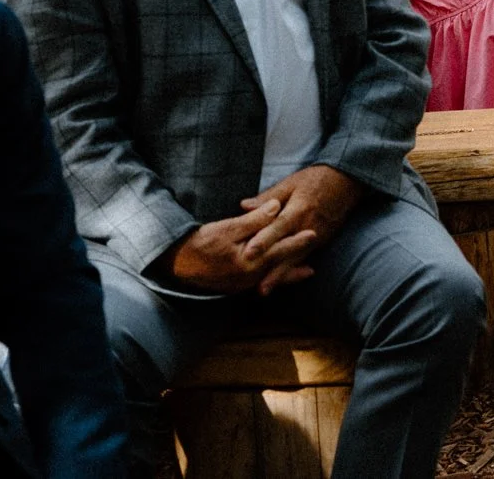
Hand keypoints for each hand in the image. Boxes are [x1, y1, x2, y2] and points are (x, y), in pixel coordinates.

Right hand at [165, 200, 310, 295]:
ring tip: (308, 270)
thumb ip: (254, 219)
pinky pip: (260, 281)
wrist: (177, 264)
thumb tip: (277, 206)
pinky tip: (278, 277)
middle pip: (278, 265)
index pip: (279, 249)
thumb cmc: (201, 243)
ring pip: (271, 276)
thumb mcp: (228, 227)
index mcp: (248, 262)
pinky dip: (272, 278)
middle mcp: (248, 277)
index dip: (297, 241)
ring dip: (289, 272)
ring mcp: (242, 284)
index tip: (314, 233)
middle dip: (298, 258)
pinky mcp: (235, 285)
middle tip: (316, 251)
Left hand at [237, 165, 360, 293]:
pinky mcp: (321, 241)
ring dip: (281, 276)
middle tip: (259, 287)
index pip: (278, 227)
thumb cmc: (315, 180)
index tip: (249, 253)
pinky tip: (280, 282)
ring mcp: (317, 236)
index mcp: (298, 209)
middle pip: (287, 251)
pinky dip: (291, 270)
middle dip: (273, 271)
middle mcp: (308, 226)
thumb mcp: (291, 183)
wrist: (346, 181)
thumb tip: (243, 206)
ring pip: (295, 260)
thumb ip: (268, 197)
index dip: (264, 240)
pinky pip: (303, 258)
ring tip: (265, 290)